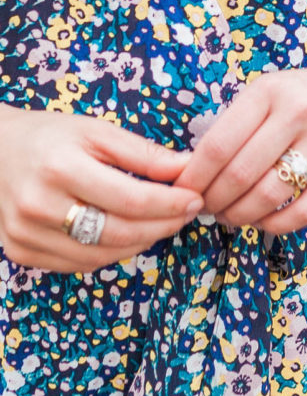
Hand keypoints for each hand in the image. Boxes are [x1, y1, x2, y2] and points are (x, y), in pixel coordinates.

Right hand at [0, 107, 203, 273]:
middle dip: (163, 226)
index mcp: (59, 167)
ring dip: (141, 242)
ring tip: (160, 223)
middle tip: (185, 214)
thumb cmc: (48, 137)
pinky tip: (126, 234)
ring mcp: (27, 234)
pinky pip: (81, 264)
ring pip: (103, 255)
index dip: (170, 204)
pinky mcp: (22, 251)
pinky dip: (111, 252)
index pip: (132, 200)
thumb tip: (189, 169)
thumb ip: (144, 154)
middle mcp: (39, 205)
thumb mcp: (96, 131)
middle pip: (120, 233)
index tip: (195, 199)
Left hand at [174, 46, 306, 234]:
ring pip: (269, 194)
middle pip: (239, 173)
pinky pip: (306, 209)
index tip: (183, 192)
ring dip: (241, 215)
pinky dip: (277, 224)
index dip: (194, 177)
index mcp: (267, 91)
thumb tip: (195, 171)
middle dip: (214, 200)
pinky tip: (264, 222)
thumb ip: (238, 124)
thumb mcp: (270, 91)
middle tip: (205, 209)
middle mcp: (297, 112)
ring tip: (231, 217)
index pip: (218, 144)